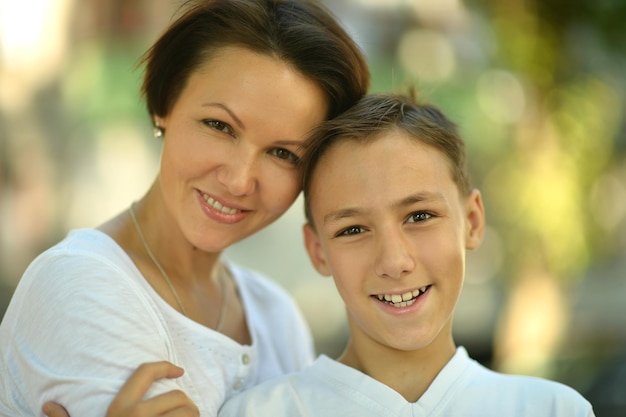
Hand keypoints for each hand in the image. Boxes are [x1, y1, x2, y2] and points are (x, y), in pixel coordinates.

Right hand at [42, 361, 198, 416]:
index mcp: (119, 408)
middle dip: (187, 402)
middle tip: (187, 410)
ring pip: (189, 412)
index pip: (145, 372)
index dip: (165, 366)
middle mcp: (138, 416)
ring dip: (194, 416)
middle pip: (177, 395)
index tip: (178, 370)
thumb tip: (48, 406)